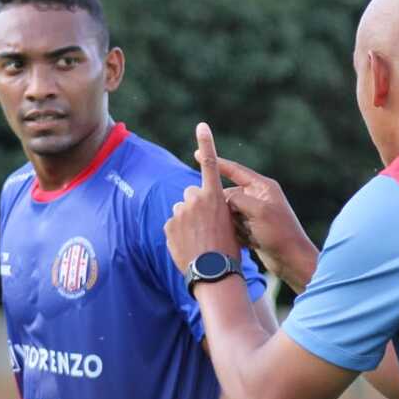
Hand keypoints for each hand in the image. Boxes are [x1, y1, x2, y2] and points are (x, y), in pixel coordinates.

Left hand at [165, 123, 240, 270]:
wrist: (213, 273)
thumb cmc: (228, 252)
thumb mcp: (230, 225)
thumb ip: (216, 210)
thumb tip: (203, 207)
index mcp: (215, 197)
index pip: (210, 164)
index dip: (206, 143)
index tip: (202, 125)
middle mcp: (195, 200)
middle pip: (190, 195)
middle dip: (194, 206)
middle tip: (205, 227)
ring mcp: (180, 212)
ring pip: (181, 211)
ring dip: (186, 221)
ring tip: (197, 241)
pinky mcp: (168, 225)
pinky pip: (172, 225)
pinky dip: (178, 234)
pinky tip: (187, 247)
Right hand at [216, 156, 317, 292]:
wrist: (291, 260)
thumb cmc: (280, 234)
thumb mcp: (258, 211)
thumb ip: (237, 199)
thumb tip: (221, 197)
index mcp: (263, 187)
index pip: (235, 170)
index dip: (217, 163)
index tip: (198, 154)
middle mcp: (258, 197)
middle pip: (229, 195)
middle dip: (224, 208)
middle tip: (223, 220)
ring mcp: (255, 213)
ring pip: (229, 212)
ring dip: (230, 224)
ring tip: (240, 235)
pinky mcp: (252, 228)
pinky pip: (234, 225)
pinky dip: (235, 233)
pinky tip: (244, 243)